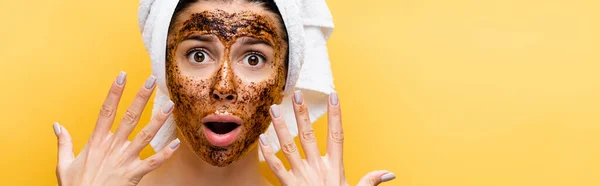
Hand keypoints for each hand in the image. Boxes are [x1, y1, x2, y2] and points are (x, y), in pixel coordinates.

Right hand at [54, 72, 179, 185]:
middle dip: (141, 97)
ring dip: (159, 120)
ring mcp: (124, 160)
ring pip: (145, 136)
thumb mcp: (64, 164)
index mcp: (96, 142)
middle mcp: (112, 147)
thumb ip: (64, 143)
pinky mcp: (133, 175)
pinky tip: (177, 143)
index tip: (122, 75)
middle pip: (129, 117)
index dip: (114, 92)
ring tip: (170, 105)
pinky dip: (165, 154)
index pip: (106, 110)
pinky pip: (152, 163)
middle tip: (151, 80)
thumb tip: (57, 126)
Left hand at [259, 91, 395, 185]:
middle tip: (296, 94)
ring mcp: (301, 176)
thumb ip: (370, 182)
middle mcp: (317, 168)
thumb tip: (390, 173)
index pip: (336, 135)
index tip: (333, 96)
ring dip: (281, 127)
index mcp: (335, 167)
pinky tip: (262, 139)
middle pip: (308, 135)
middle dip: (302, 114)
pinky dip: (267, 154)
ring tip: (274, 109)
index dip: (335, 115)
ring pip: (289, 147)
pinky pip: (276, 168)